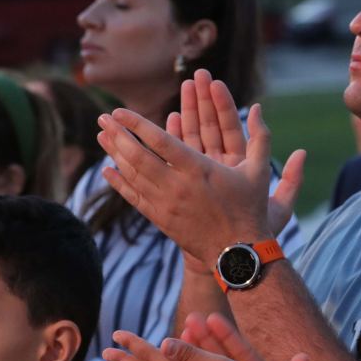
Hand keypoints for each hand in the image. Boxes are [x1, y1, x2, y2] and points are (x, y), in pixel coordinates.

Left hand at [95, 74, 304, 260]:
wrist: (238, 253)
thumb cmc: (250, 209)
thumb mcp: (259, 171)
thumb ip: (259, 137)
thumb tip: (257, 107)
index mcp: (198, 169)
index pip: (159, 141)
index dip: (136, 124)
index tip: (119, 111)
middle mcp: (177, 186)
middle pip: (138, 156)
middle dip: (117, 135)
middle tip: (101, 118)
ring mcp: (166, 204)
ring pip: (133, 175)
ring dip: (114, 154)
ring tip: (101, 136)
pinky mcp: (161, 219)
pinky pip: (134, 197)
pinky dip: (118, 182)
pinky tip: (106, 170)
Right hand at [172, 71, 305, 236]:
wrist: (231, 255)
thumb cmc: (256, 234)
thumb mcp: (280, 208)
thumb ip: (292, 180)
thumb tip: (303, 152)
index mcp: (241, 165)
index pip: (232, 128)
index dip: (224, 105)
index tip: (216, 83)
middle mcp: (220, 166)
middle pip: (210, 127)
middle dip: (202, 101)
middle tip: (196, 75)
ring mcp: (200, 173)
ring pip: (192, 138)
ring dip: (187, 113)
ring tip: (182, 89)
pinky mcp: (184, 183)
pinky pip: (176, 157)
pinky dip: (172, 139)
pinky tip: (169, 119)